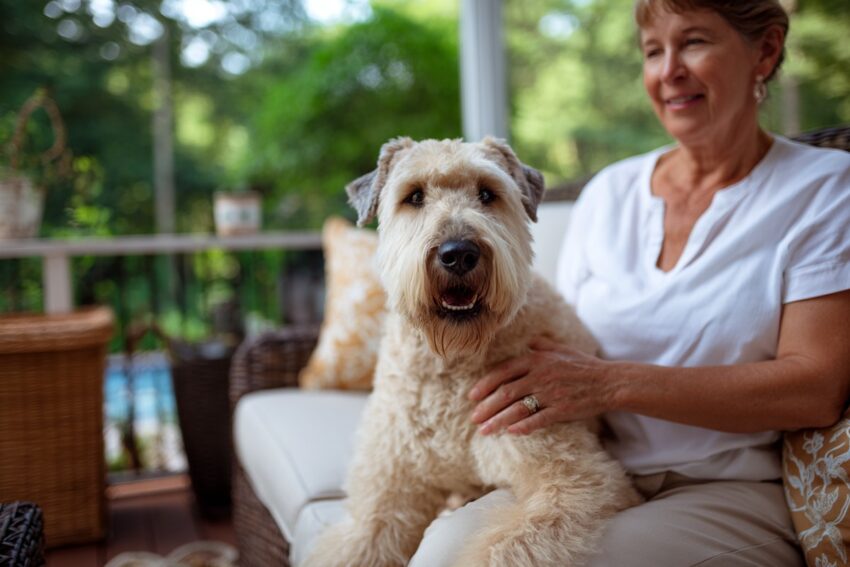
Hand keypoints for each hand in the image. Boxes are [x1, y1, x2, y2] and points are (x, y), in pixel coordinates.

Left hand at [468, 337, 617, 434]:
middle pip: (506, 392)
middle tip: (473, 418)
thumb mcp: (560, 349)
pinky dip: (523, 426)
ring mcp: (551, 394)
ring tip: (484, 430)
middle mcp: (540, 376)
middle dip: (487, 406)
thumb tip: (527, 342)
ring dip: (498, 421)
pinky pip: (538, 419)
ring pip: (518, 409)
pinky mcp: (562, 410)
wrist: (609, 382)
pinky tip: (511, 432)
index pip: (503, 372)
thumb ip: (541, 345)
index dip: (485, 384)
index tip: (472, 396)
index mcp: (537, 360)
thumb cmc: (583, 365)